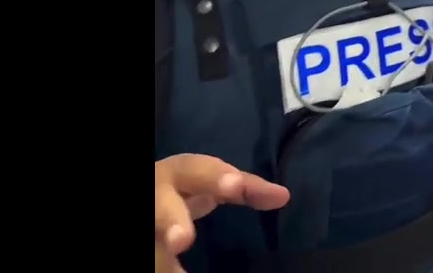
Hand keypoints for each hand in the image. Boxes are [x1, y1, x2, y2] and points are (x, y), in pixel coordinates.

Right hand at [155, 154, 289, 271]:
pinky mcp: (149, 242)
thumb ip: (244, 188)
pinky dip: (163, 267)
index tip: (235, 186)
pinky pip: (154, 256)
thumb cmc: (185, 188)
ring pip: (153, 238)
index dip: (215, 176)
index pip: (195, 168)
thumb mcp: (213, 183)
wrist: (151, 197)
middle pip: (161, 206)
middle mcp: (156, 193)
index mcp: (178, 173)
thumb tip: (283, 196)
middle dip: (170, 220)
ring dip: (162, 258)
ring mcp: (149, 220)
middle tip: (182, 239)